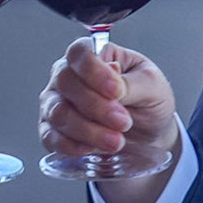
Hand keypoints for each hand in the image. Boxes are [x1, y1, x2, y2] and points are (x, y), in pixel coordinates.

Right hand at [39, 40, 180, 202]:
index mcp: (94, 55)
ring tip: (115, 140)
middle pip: (65, 82)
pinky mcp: (54, 131)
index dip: (94, 71)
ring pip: (58, 112)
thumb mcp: (152, 85)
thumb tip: (113, 82)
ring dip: (87, 129)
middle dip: (96, 106)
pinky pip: (50, 137)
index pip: (79, 52)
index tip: (116, 91)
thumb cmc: (149, 100)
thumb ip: (132, 82)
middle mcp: (69, 76)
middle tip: (123, 121)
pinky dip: (70, 145)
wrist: (151, 134)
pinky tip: (91, 149)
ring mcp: (57, 103)